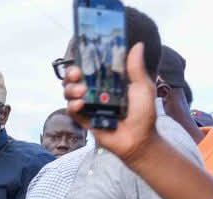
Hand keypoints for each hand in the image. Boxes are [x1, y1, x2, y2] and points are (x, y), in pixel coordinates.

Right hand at [64, 43, 158, 163]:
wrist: (139, 140)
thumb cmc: (144, 114)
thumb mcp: (143, 87)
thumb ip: (136, 68)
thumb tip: (138, 44)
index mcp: (109, 81)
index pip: (92, 67)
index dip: (84, 61)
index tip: (83, 56)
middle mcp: (96, 92)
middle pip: (75, 78)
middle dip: (71, 74)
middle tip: (76, 74)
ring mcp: (89, 105)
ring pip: (69, 92)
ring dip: (71, 89)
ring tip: (81, 92)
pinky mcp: (84, 120)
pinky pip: (72, 110)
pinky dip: (72, 105)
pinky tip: (80, 104)